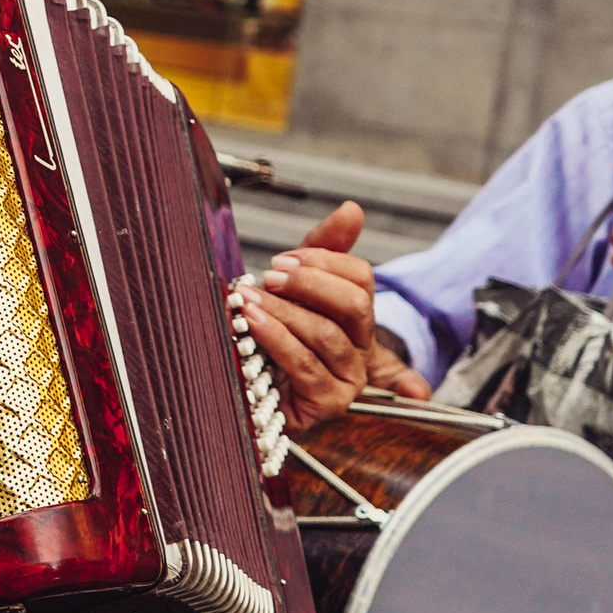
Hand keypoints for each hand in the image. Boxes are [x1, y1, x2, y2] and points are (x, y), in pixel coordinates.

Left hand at [244, 200, 430, 431]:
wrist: (259, 396)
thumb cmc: (278, 339)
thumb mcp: (296, 289)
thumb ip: (321, 249)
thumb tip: (353, 209)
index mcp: (357, 316)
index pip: (362, 278)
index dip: (325, 261)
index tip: (285, 259)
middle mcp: (362, 348)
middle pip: (355, 303)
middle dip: (309, 284)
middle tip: (270, 276)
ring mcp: (349, 378)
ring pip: (327, 334)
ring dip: (284, 311)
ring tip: (249, 298)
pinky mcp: (328, 403)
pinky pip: (306, 366)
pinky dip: (276, 339)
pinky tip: (253, 324)